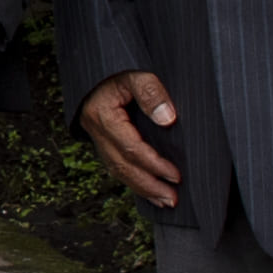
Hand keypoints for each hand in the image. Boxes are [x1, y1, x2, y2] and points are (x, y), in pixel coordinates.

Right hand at [77, 67, 181, 208]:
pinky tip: (149, 191)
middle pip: (123, 167)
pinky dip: (134, 182)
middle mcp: (96, 132)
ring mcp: (98, 139)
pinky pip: (117, 168)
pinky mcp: (103, 143)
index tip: (175, 174)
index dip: (154, 164)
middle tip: (173, 198)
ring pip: (118, 172)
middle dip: (149, 185)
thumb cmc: (119, 71)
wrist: (98, 72)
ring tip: (165, 201)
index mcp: (102, 115)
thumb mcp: (137, 74)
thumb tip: (167, 119)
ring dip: (142, 189)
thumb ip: (151, 93)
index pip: (130, 148)